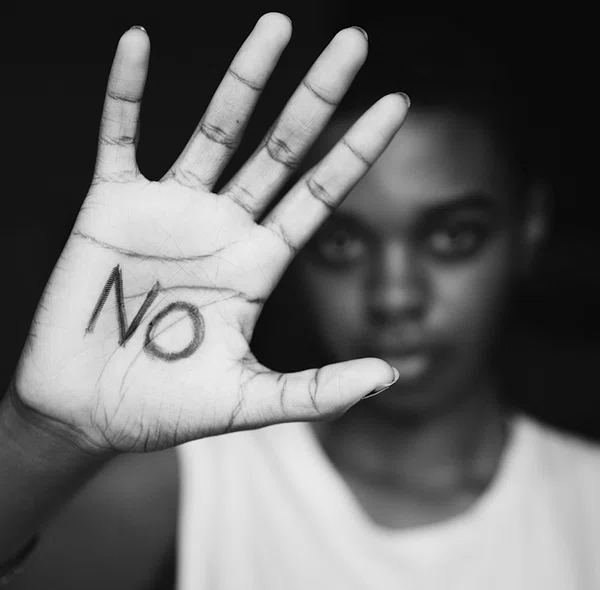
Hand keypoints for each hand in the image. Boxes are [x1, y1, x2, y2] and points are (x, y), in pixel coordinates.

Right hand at [12, 14, 407, 453]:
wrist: (89, 410)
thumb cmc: (166, 407)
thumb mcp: (250, 401)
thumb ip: (319, 390)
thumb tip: (392, 376)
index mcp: (257, 265)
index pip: (320, 194)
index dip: (358, 150)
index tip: (397, 103)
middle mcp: (222, 227)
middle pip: (281, 148)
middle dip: (317, 96)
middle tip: (355, 40)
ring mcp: (170, 210)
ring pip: (214, 129)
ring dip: (245, 78)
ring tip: (278, 26)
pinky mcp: (111, 206)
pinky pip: (119, 136)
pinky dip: (126, 92)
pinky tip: (139, 42)